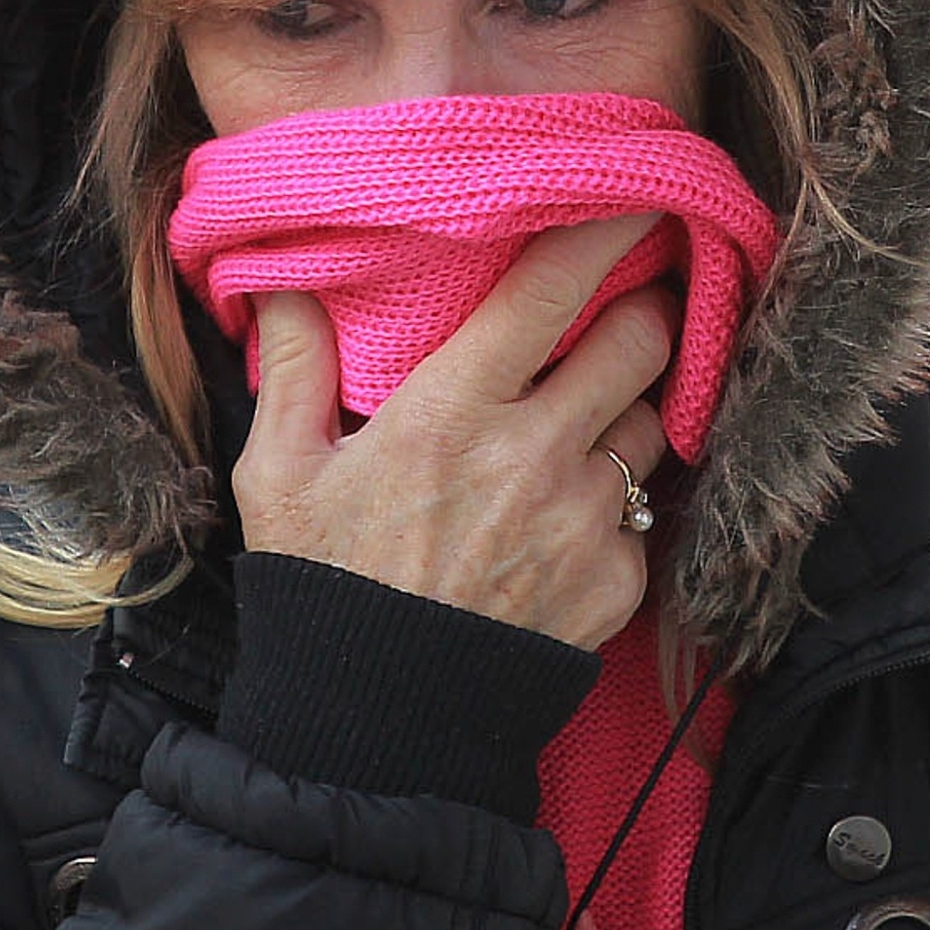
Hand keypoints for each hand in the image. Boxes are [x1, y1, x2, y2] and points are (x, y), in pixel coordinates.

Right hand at [230, 216, 672, 649]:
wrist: (379, 731)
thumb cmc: (324, 587)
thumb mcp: (278, 472)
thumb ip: (295, 367)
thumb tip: (286, 280)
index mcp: (452, 411)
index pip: (552, 291)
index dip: (606, 232)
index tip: (636, 199)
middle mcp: (535, 454)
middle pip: (640, 342)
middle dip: (642, 311)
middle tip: (624, 304)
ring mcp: (585, 520)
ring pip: (652, 424)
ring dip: (630, 408)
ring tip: (586, 418)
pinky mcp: (617, 583)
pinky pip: (642, 514)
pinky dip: (617, 504)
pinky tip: (565, 516)